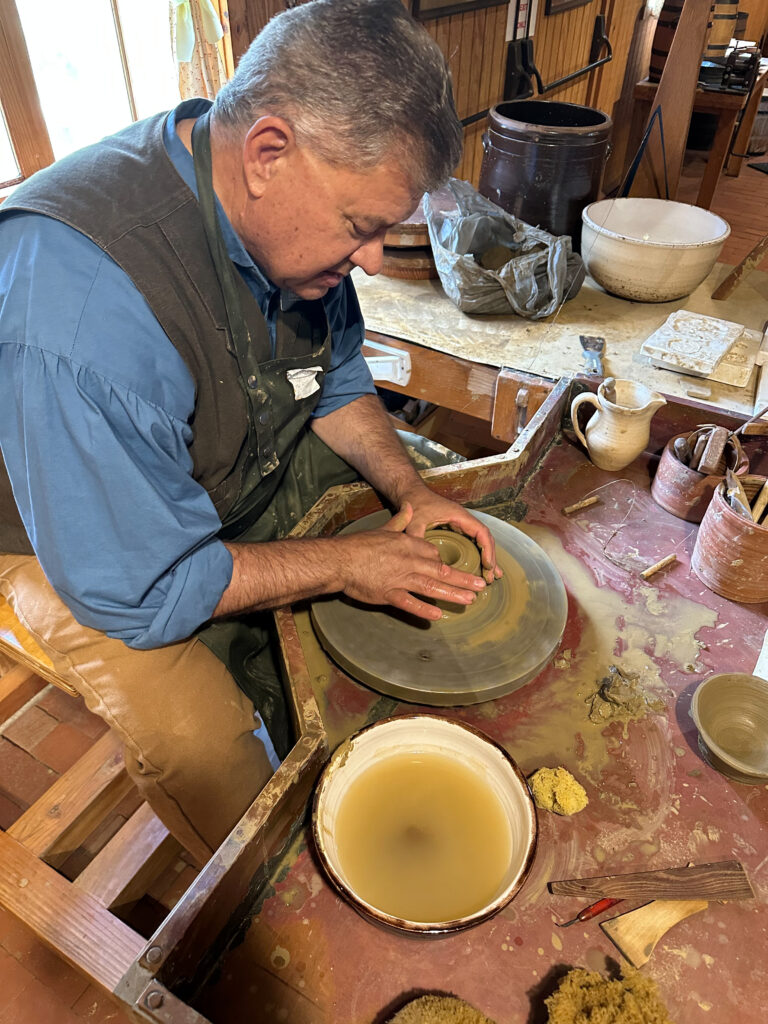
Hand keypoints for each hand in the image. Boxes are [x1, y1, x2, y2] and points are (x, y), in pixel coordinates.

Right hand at [336, 504, 486, 620]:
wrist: (339, 559)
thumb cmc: (359, 545)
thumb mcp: (383, 528)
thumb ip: (400, 520)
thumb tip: (410, 507)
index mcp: (407, 544)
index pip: (434, 553)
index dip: (444, 562)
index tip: (452, 570)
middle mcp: (408, 561)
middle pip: (441, 570)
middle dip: (462, 579)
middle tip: (480, 586)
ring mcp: (399, 578)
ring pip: (431, 586)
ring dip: (452, 594)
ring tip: (469, 600)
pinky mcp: (388, 593)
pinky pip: (409, 603)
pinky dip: (423, 609)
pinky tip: (437, 615)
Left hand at [398, 483, 501, 584]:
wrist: (409, 492)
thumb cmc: (414, 503)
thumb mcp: (413, 522)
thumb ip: (416, 538)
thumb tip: (420, 559)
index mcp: (458, 515)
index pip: (482, 532)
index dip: (487, 550)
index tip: (488, 566)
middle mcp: (463, 519)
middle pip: (485, 538)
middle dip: (490, 557)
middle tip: (490, 577)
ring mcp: (460, 524)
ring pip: (480, 541)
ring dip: (487, 557)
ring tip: (491, 576)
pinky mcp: (455, 528)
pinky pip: (472, 542)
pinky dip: (479, 554)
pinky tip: (480, 567)